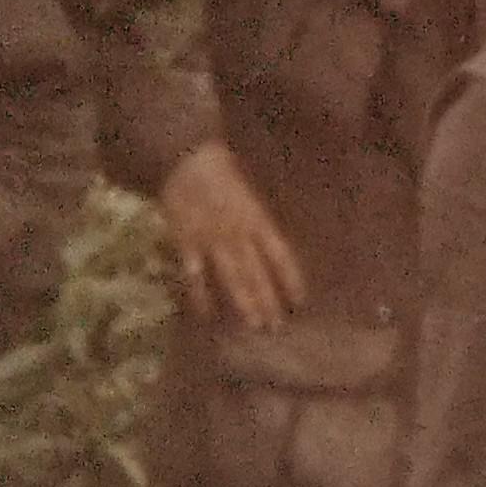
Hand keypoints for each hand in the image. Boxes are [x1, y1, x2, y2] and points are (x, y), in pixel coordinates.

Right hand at [159, 140, 305, 329]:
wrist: (185, 159)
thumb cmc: (220, 170)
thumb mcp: (250, 192)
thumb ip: (258, 219)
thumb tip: (270, 244)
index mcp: (258, 220)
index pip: (281, 255)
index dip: (291, 279)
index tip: (300, 301)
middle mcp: (240, 234)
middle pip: (258, 273)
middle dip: (268, 301)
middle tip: (276, 327)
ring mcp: (213, 241)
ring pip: (233, 278)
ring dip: (245, 304)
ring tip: (254, 327)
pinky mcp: (187, 243)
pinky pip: (195, 275)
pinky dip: (200, 296)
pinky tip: (206, 315)